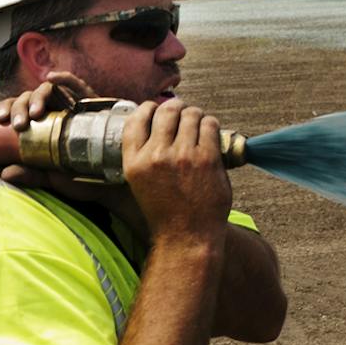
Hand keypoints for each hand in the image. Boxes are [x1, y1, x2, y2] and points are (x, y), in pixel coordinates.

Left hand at [0, 71, 135, 218]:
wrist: (116, 182)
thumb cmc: (84, 178)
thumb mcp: (54, 178)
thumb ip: (32, 174)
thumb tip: (5, 173)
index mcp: (39, 128)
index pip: (18, 111)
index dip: (6, 110)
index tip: (1, 121)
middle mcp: (53, 113)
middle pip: (30, 98)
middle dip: (20, 106)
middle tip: (19, 125)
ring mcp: (71, 106)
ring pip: (49, 90)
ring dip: (38, 97)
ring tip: (36, 113)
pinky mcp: (91, 103)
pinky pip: (77, 86)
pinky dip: (65, 79)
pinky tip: (52, 77)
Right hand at [120, 97, 230, 246]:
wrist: (187, 236)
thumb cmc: (166, 212)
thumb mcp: (140, 183)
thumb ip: (143, 155)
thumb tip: (155, 124)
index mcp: (134, 162)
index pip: (136, 119)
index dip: (148, 108)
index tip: (155, 110)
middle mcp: (155, 156)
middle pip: (166, 111)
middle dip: (176, 108)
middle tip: (182, 114)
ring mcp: (182, 156)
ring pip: (191, 114)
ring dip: (195, 115)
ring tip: (198, 124)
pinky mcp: (207, 159)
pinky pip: (210, 125)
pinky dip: (210, 124)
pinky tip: (209, 133)